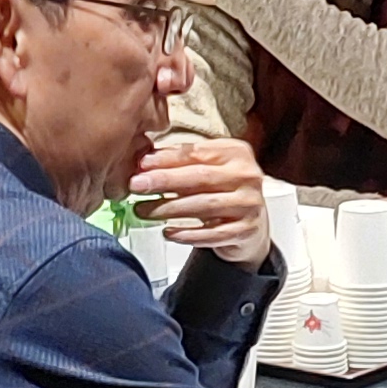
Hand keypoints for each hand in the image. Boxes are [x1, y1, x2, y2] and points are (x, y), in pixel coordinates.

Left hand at [129, 127, 270, 269]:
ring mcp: (249, 203)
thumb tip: (145, 162)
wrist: (249, 225)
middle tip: (137, 186)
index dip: (167, 158)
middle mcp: (247, 176)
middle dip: (164, 181)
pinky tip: (168, 232)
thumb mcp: (206, 170)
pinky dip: (188, 234)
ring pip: (204, 205)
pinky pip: (213, 234)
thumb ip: (180, 163)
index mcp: (237, 153)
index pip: (198, 153)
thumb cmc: (222, 192)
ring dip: (169, 208)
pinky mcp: (247, 230)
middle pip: (200, 177)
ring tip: (143, 210)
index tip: (143, 164)